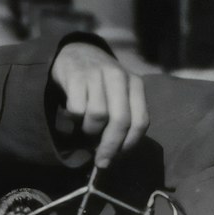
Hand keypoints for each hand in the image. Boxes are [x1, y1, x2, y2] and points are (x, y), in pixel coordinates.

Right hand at [50, 41, 148, 167]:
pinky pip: (77, 109)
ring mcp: (97, 74)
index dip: (129, 144)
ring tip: (85, 129)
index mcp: (136, 84)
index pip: (140, 121)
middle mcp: (119, 77)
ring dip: (90, 130)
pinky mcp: (76, 76)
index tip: (117, 158)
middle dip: (110, 146)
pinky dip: (73, 120)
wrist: (77, 53)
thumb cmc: (100, 84)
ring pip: (98, 115)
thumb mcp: (118, 96)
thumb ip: (122, 120)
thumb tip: (113, 157)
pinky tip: (72, 118)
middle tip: (101, 161)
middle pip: (121, 120)